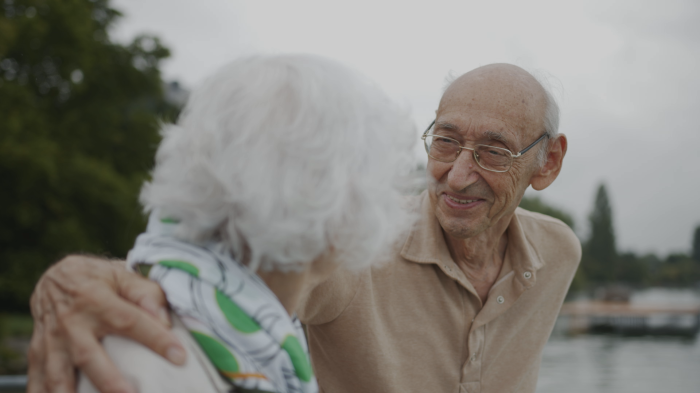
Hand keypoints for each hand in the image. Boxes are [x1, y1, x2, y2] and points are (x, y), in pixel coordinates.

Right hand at [28, 255, 186, 392]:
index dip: (156, 338)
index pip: (130, 320)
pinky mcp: (39, 353)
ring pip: (58, 374)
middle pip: (89, 355)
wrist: (54, 278)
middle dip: (109, 380)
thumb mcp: (123, 274)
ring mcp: (52, 340)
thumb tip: (165, 318)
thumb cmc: (99, 279)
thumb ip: (146, 292)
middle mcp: (71, 322)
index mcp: (96, 298)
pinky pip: (37, 379)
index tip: (179, 357)